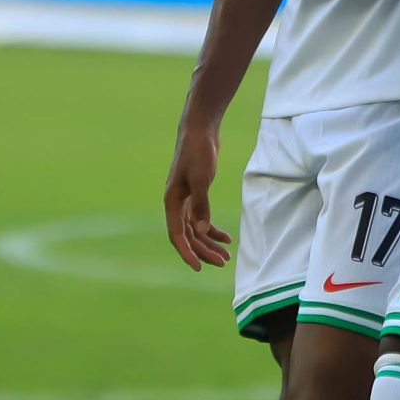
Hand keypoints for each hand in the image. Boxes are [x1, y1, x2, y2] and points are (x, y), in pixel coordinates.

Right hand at [163, 122, 231, 270]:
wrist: (200, 130)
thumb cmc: (198, 152)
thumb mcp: (201, 178)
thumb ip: (201, 205)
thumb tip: (202, 231)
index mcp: (172, 201)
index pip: (177, 235)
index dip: (187, 253)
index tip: (199, 268)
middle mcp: (176, 204)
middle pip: (188, 236)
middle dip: (204, 251)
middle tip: (223, 263)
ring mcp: (185, 200)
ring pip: (195, 230)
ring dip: (209, 243)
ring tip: (227, 256)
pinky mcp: (195, 194)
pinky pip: (201, 219)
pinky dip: (213, 229)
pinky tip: (226, 238)